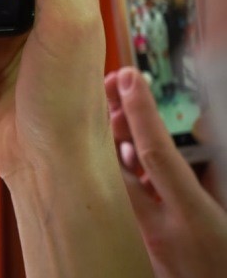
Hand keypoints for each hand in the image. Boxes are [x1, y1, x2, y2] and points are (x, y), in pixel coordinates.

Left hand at [106, 66, 226, 277]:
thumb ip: (216, 180)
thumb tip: (193, 142)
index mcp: (195, 220)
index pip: (157, 154)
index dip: (141, 112)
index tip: (129, 77)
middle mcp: (160, 232)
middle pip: (119, 164)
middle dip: (114, 120)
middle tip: (112, 86)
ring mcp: (144, 244)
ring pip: (116, 183)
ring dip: (116, 144)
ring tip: (118, 112)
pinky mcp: (137, 252)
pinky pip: (122, 204)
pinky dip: (124, 175)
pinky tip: (127, 156)